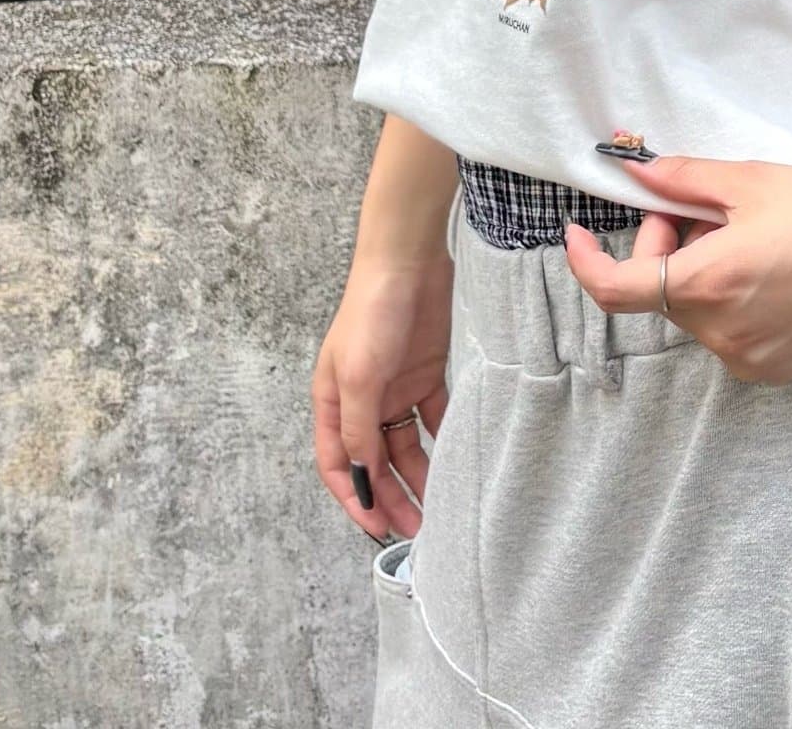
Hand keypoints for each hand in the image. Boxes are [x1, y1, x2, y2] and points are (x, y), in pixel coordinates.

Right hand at [312, 249, 452, 541]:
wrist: (409, 260)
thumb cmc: (372, 313)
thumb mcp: (359, 376)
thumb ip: (358, 428)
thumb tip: (360, 475)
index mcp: (333, 402)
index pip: (338, 464)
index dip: (354, 498)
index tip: (377, 528)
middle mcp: (362, 400)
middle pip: (374, 461)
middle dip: (391, 497)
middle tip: (416, 531)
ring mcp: (395, 387)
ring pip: (405, 445)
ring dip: (419, 476)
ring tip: (439, 507)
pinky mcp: (426, 373)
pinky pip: (434, 417)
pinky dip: (443, 440)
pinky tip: (458, 463)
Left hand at [563, 149, 791, 385]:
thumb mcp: (748, 180)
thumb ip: (680, 180)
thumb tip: (633, 169)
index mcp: (707, 285)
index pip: (615, 289)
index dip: (586, 261)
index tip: (577, 233)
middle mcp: (722, 334)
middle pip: (660, 290)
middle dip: (665, 245)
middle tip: (702, 209)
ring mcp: (749, 359)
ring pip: (693, 310)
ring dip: (699, 272)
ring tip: (748, 236)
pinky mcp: (775, 369)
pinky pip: (726, 332)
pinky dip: (727, 299)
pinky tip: (769, 269)